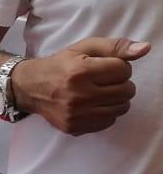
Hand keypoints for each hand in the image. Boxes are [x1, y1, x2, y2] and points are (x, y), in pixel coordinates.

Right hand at [12, 37, 150, 135]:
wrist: (29, 88)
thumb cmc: (60, 65)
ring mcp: (76, 114)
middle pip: (126, 91)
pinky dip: (106, 112)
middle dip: (120, 83)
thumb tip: (145, 49)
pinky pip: (109, 121)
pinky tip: (94, 105)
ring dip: (116, 99)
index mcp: (81, 71)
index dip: (119, 66)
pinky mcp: (74, 127)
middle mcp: (79, 95)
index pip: (124, 70)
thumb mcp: (85, 47)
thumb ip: (116, 46)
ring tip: (100, 93)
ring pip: (121, 108)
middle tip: (104, 81)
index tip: (105, 67)